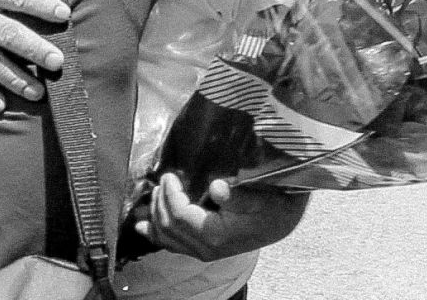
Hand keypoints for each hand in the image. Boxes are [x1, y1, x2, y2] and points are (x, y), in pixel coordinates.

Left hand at [134, 173, 308, 261]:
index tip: (170, 176)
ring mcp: (203, 251)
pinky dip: (155, 233)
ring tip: (154, 195)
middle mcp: (206, 248)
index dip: (170, 195)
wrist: (284, 223)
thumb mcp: (263, 197)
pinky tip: (143, 226)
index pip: (179, 216)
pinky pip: (172, 244)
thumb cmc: (274, 206)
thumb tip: (218, 188)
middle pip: (168, 226)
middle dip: (159, 202)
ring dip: (155, 215)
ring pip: (165, 237)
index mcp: (216, 234)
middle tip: (162, 181)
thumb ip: (240, 196)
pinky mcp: (203, 249)